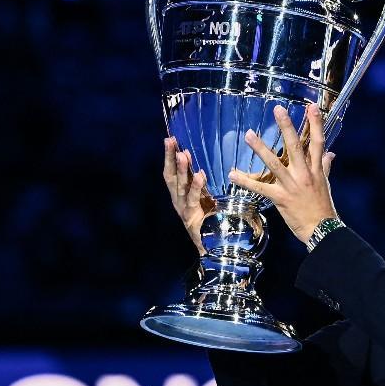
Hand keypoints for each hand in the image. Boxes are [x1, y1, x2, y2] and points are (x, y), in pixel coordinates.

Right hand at [162, 137, 213, 253]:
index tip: (170, 139)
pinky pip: (193, 199)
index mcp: (180, 194)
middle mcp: (178, 201)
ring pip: (179, 186)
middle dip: (169, 158)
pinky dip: (196, 186)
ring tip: (183, 154)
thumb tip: (204, 162)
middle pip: (170, 176)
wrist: (214, 246)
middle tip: (170, 141)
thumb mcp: (207, 197)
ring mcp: (183, 210)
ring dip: (181, 170)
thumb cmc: (212, 219)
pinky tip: (199, 174)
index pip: (172, 172)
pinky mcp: (191, 218)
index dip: (169, 156)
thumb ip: (202, 183)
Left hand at [228, 102, 337, 243]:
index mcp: (316, 170)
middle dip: (287, 127)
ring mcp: (292, 186)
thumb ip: (325, 166)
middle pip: (296, 147)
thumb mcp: (325, 184)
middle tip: (278, 109)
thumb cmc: (324, 207)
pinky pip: (260, 188)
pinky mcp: (280, 198)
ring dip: (260, 149)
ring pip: (275, 164)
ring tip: (249, 135)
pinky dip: (245, 181)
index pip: (318, 142)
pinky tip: (232, 173)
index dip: (316, 124)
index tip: (312, 107)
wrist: (322, 230)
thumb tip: (330, 153)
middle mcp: (304, 174)